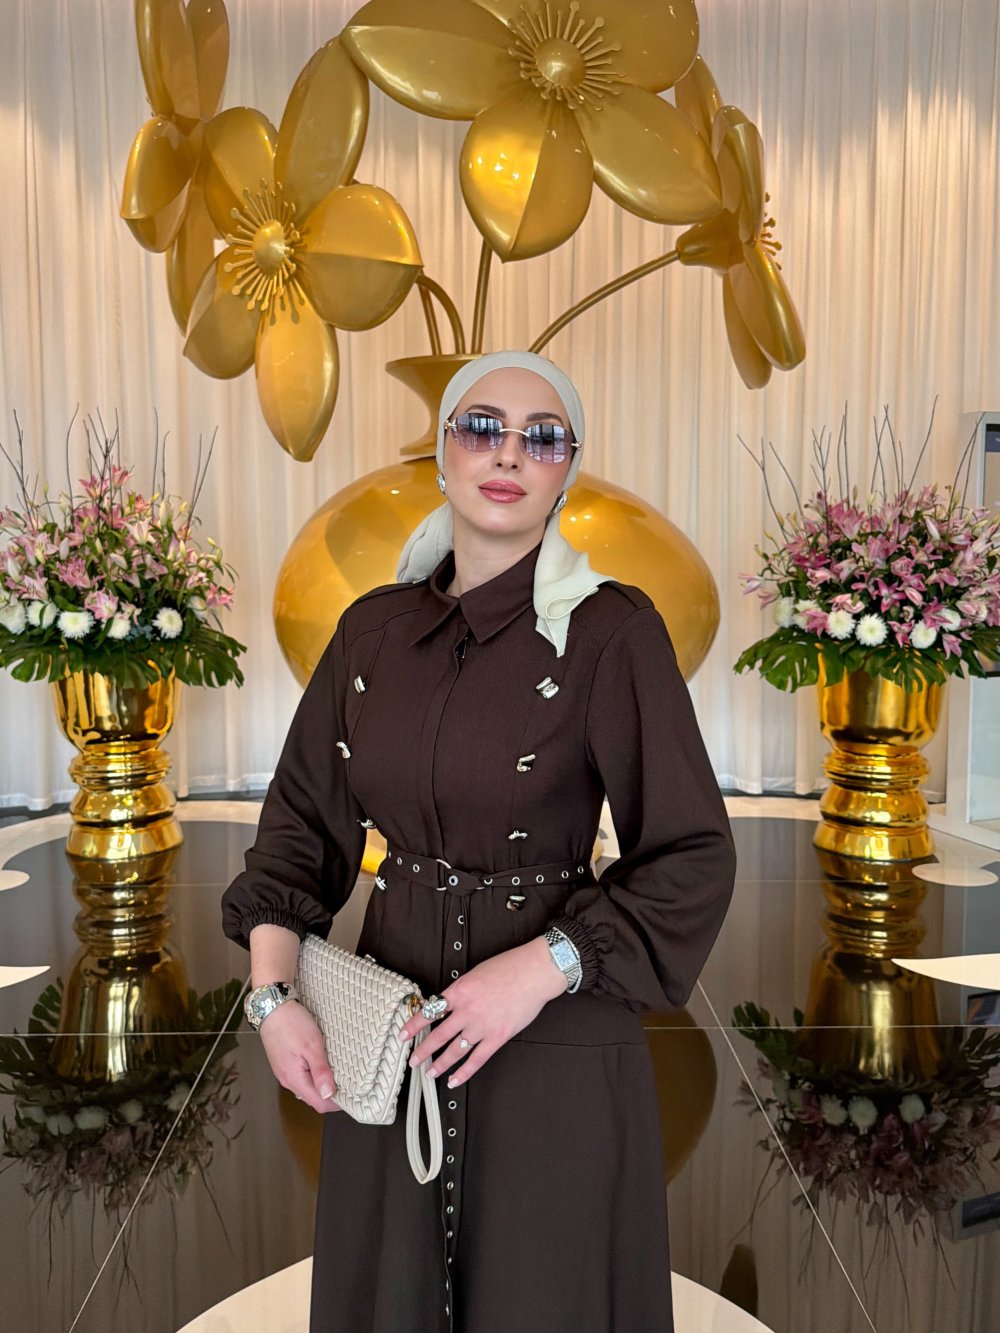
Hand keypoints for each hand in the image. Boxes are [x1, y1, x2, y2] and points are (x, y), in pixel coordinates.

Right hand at [258, 1000, 342, 1114]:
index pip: (319, 1104)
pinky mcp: (284, 1063)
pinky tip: (321, 1064)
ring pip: (307, 1087)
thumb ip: (320, 1072)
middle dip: (330, 1095)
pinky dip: (313, 1075)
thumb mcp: (312, 1046)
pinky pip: (301, 1077)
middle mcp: (288, 1080)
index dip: (336, 1103)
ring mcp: (284, 1072)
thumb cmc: (291, 1024)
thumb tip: (328, 1094)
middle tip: (348, 1082)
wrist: (271, 1008)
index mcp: (295, 1079)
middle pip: (313, 1098)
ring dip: (322, 1084)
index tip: (351, 1094)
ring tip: (337, 1072)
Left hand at [397, 937, 566, 1089]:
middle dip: (423, 1050)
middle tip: (413, 1060)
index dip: (414, 1025)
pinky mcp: (497, 1037)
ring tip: (429, 1072)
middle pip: (438, 1035)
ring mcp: (482, 1026)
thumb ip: (462, 991)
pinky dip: (464, 1072)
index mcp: (459, 991)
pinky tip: (454, 1079)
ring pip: (455, 1050)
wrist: (534, 972)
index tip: (403, 1034)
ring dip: (440, 1063)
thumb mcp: (476, 973)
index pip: (430, 1012)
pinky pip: (477, 1059)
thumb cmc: (509, 967)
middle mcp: (467, 1011)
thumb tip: (452, 1004)